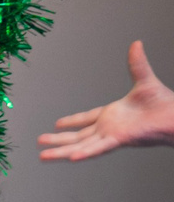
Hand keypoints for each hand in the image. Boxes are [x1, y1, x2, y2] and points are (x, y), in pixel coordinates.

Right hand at [38, 40, 173, 160]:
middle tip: (41, 142)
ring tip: (43, 156)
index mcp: (113, 114)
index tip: (58, 124)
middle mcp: (109, 127)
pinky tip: (71, 158)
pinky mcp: (120, 140)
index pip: (87, 119)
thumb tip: (137, 44)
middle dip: (58, 140)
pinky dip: (85, 153)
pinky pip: (99, 148)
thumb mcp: (145, 79)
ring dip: (62, 151)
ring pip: (82, 145)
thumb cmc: (165, 102)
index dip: (73, 121)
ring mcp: (112, 135)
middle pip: (78, 136)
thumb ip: (137, 63)